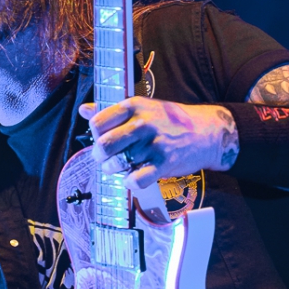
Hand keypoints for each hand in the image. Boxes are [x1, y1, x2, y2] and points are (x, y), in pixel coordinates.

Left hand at [79, 97, 238, 187]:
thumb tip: (83, 109)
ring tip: (119, 166)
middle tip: (104, 157)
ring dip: (113, 169)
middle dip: (98, 155)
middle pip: (104, 145)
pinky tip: (131, 178)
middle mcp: (143, 124)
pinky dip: (129, 183)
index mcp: (134, 106)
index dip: (95, 134)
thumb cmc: (168, 120)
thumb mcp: (142, 107)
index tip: (102, 138)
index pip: (98, 122)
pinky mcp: (164, 164)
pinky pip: (136, 180)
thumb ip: (111, 110)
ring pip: (118, 164)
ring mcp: (154, 144)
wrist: (205, 131)